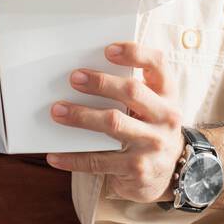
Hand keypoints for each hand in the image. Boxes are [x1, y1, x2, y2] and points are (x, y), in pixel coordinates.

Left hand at [46, 42, 184, 202]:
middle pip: (132, 91)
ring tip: (57, 111)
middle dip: (100, 82)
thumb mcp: (152, 106)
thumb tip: (85, 74)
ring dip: (81, 116)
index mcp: (168, 94)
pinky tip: (55, 155)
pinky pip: (99, 161)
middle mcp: (166, 117)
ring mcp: (154, 144)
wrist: (169, 173)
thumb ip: (131, 89)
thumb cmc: (150, 128)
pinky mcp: (138, 169)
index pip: (157, 64)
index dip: (134, 53)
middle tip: (73, 78)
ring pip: (114, 123)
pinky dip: (74, 158)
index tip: (107, 49)